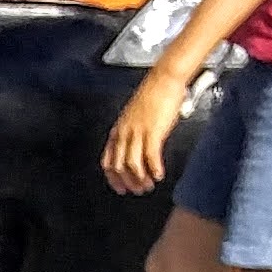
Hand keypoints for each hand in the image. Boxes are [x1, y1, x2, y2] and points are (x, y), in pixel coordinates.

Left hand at [102, 66, 195, 197]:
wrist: (163, 80)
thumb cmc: (153, 95)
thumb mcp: (136, 117)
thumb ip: (134, 133)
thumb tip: (139, 147)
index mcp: (118, 130)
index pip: (108, 161)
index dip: (113, 178)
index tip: (120, 188)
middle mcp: (124, 133)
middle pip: (119, 166)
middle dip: (128, 182)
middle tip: (138, 191)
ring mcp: (137, 132)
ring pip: (132, 164)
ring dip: (140, 179)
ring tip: (148, 186)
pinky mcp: (153, 130)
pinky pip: (150, 155)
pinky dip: (153, 168)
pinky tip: (158, 175)